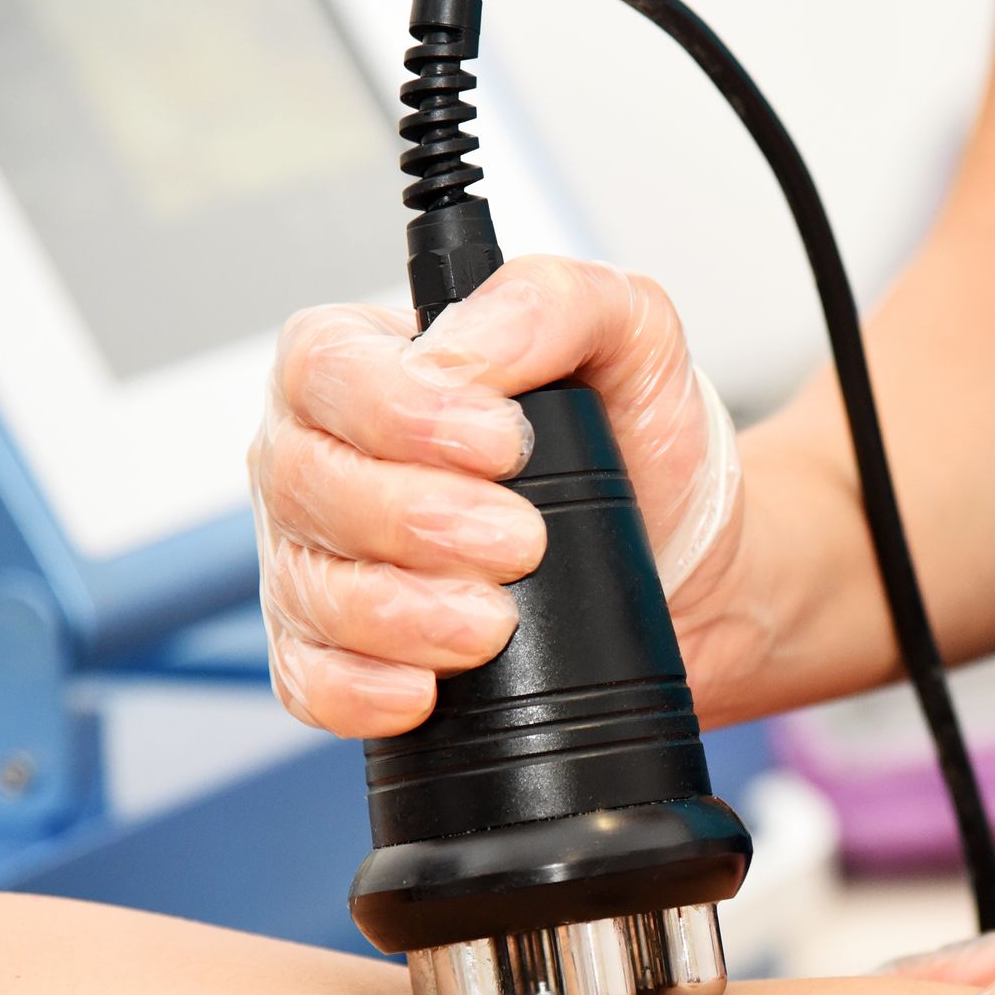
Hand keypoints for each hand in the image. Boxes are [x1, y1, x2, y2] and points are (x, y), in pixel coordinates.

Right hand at [249, 257, 752, 736]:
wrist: (686, 563)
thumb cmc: (641, 444)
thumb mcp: (631, 334)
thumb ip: (553, 302)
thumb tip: (463, 348)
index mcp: (371, 363)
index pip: (326, 368)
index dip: (400, 411)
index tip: (501, 443)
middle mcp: (327, 458)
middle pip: (307, 482)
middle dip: (416, 520)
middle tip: (518, 541)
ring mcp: (324, 562)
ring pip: (308, 589)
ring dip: (401, 614)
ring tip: (492, 622)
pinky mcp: (341, 657)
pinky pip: (310, 681)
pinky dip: (361, 691)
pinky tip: (425, 690)